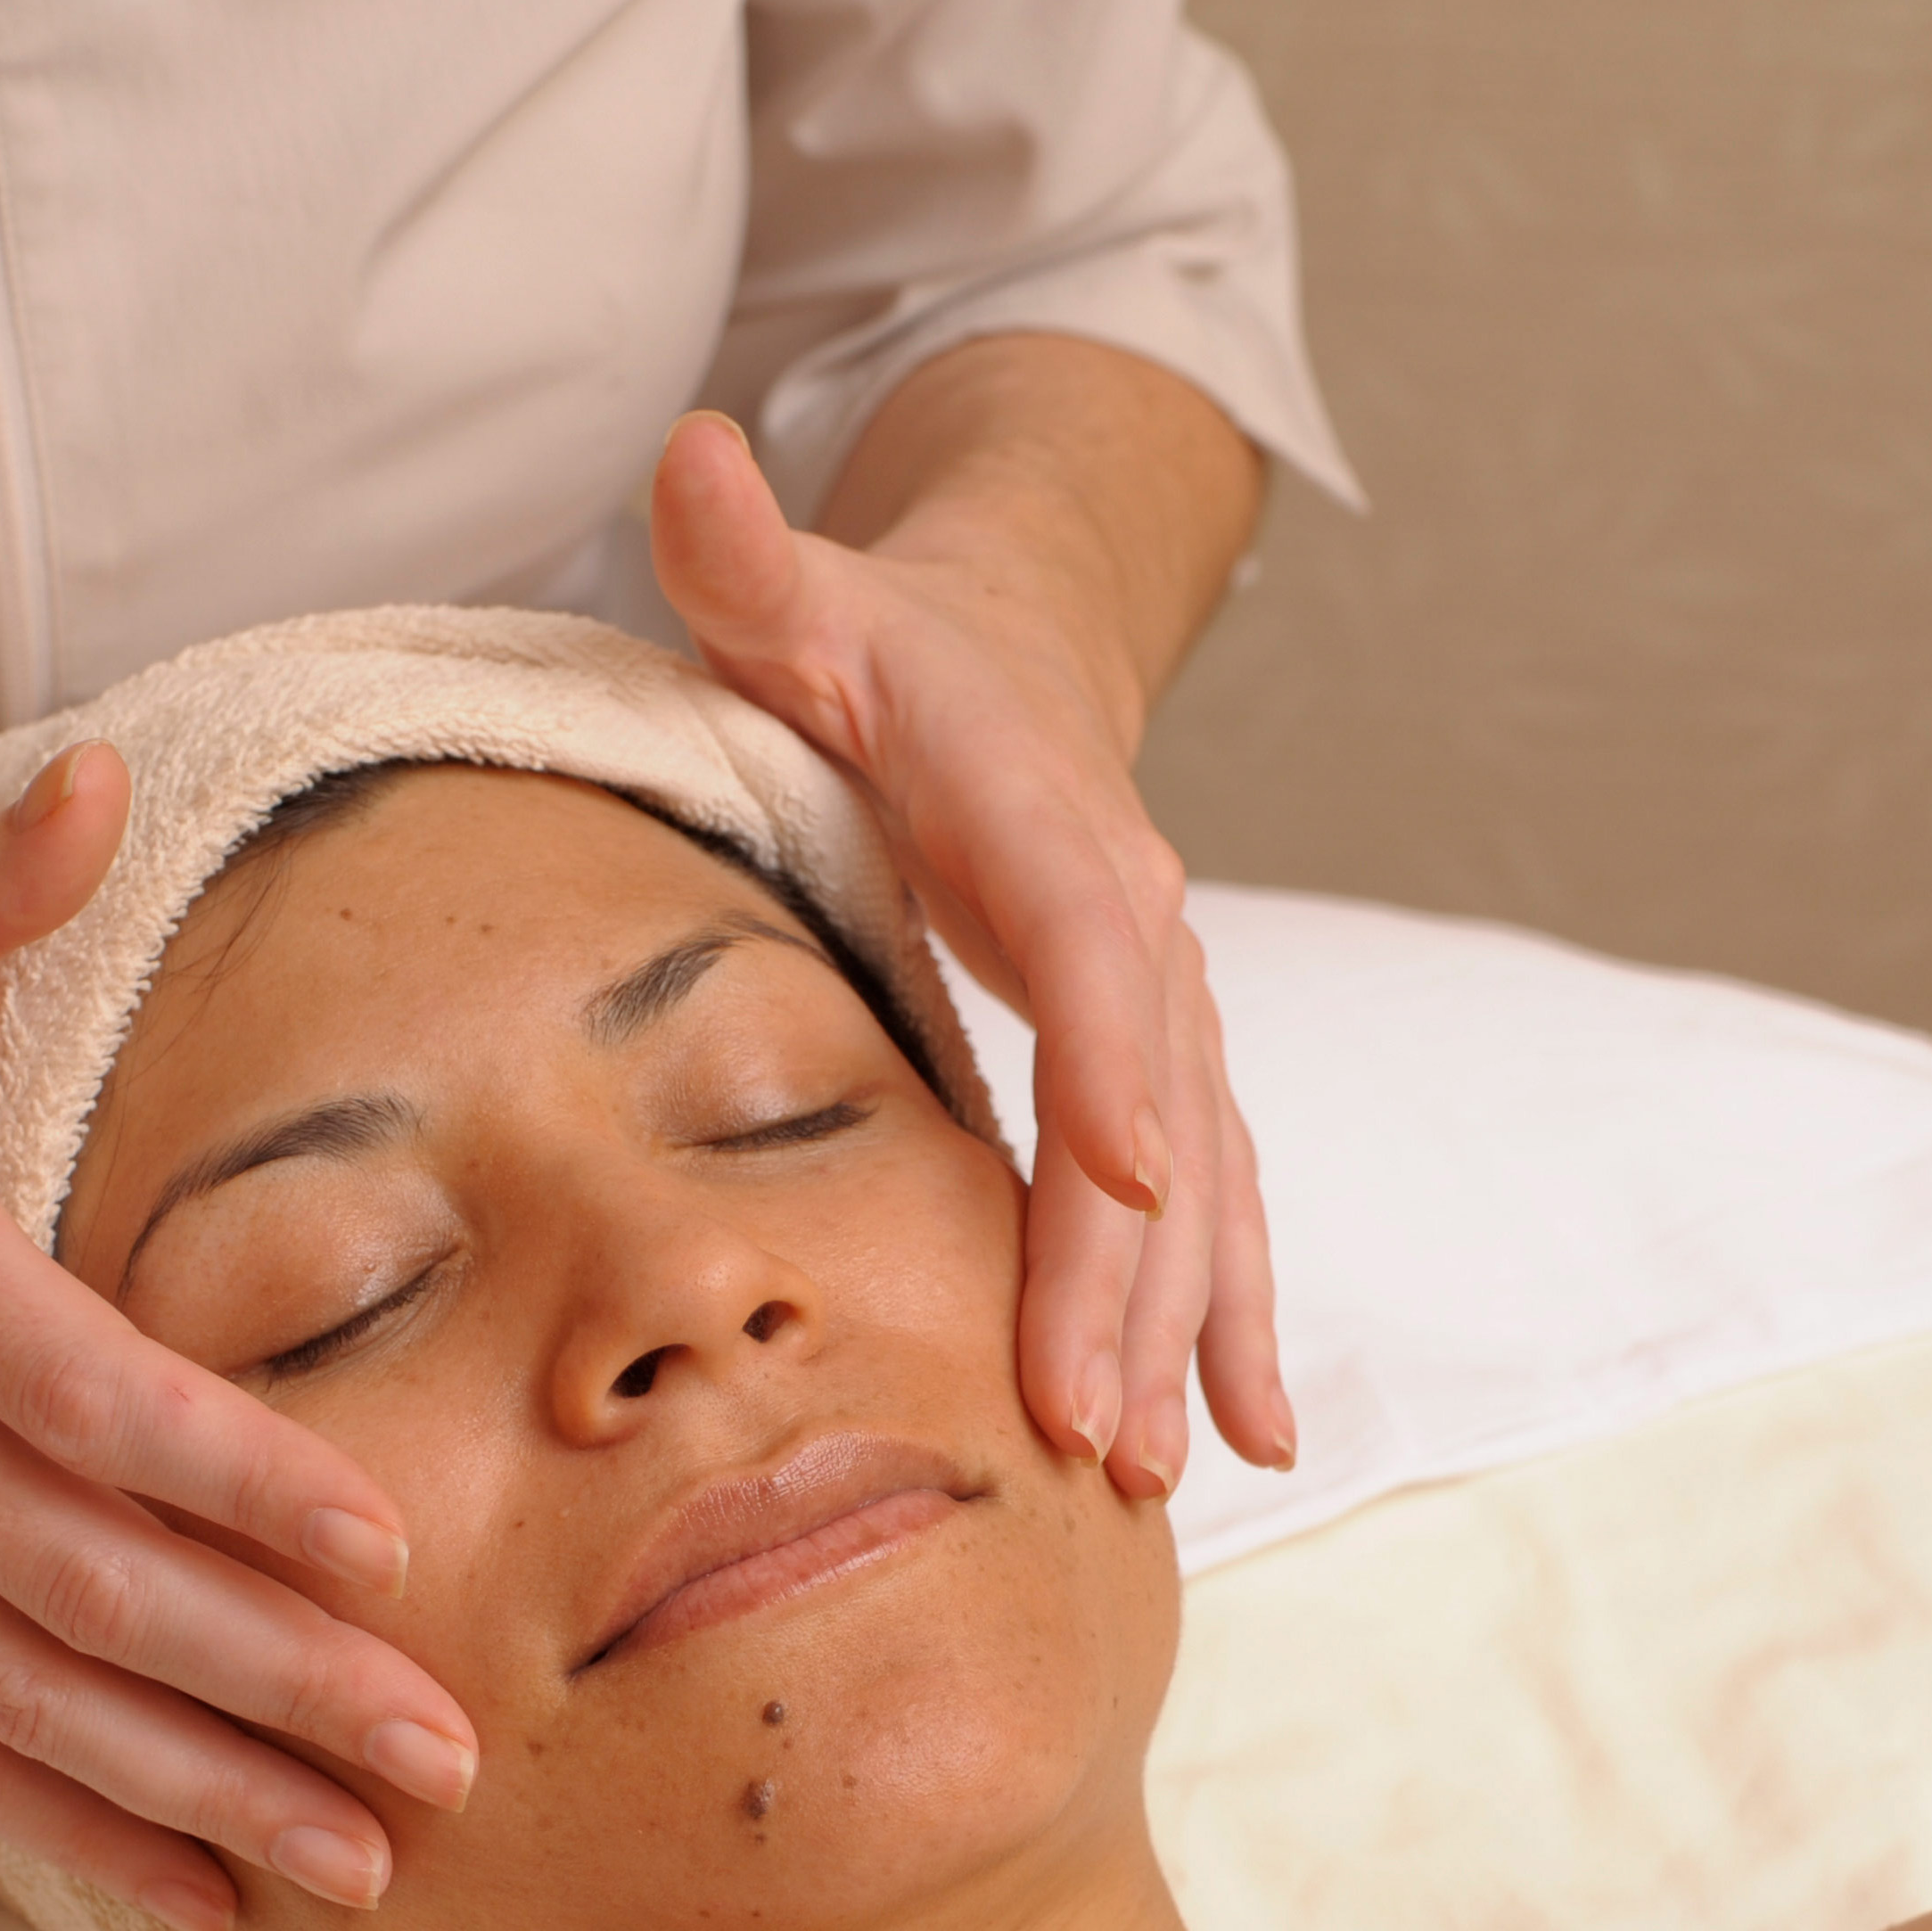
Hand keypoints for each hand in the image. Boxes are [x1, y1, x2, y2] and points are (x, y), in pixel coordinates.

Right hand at [0, 745, 475, 1930]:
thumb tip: (114, 771)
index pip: (75, 1391)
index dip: (227, 1475)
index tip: (376, 1542)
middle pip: (83, 1586)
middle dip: (273, 1682)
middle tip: (441, 1756)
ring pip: (26, 1699)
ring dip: (201, 1790)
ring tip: (365, 1865)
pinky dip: (70, 1829)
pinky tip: (203, 1888)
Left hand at [648, 403, 1291, 1501]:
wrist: (1008, 663)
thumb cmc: (877, 653)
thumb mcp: (799, 598)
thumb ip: (743, 555)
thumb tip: (687, 453)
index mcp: (1050, 823)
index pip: (1095, 949)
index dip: (1112, 1058)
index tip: (1120, 1181)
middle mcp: (1139, 930)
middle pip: (1158, 1119)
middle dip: (1129, 1279)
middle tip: (1087, 1433)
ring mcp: (1166, 1015)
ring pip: (1200, 1191)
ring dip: (1181, 1333)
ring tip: (1153, 1476)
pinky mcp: (1163, 1076)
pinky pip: (1217, 1209)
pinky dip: (1229, 1319)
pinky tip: (1244, 1438)